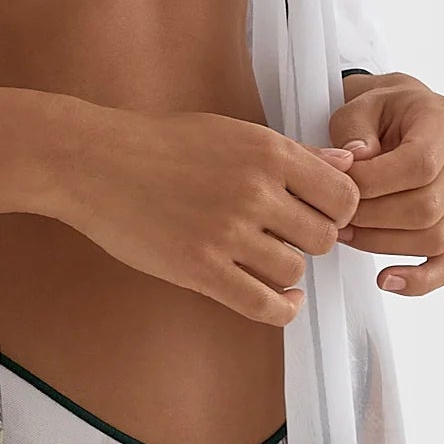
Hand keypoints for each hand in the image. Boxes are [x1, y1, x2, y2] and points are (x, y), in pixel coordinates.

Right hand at [56, 105, 362, 325]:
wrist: (96, 162)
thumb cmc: (162, 144)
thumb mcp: (234, 133)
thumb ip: (295, 152)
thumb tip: (347, 164)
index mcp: (267, 152)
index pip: (343, 196)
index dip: (339, 211)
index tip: (320, 216)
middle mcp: (254, 191)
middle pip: (323, 238)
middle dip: (310, 241)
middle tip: (286, 237)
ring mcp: (227, 233)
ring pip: (294, 271)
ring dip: (286, 271)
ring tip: (264, 258)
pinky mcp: (200, 269)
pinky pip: (264, 305)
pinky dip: (283, 309)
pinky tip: (282, 300)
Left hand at [332, 72, 443, 294]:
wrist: (401, 115)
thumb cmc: (379, 111)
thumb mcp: (358, 104)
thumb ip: (353, 131)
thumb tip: (355, 162)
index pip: (420, 164)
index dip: (374, 183)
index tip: (339, 186)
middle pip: (427, 208)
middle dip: (372, 218)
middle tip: (335, 217)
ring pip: (435, 239)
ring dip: (382, 244)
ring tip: (346, 235)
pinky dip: (420, 280)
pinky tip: (386, 280)